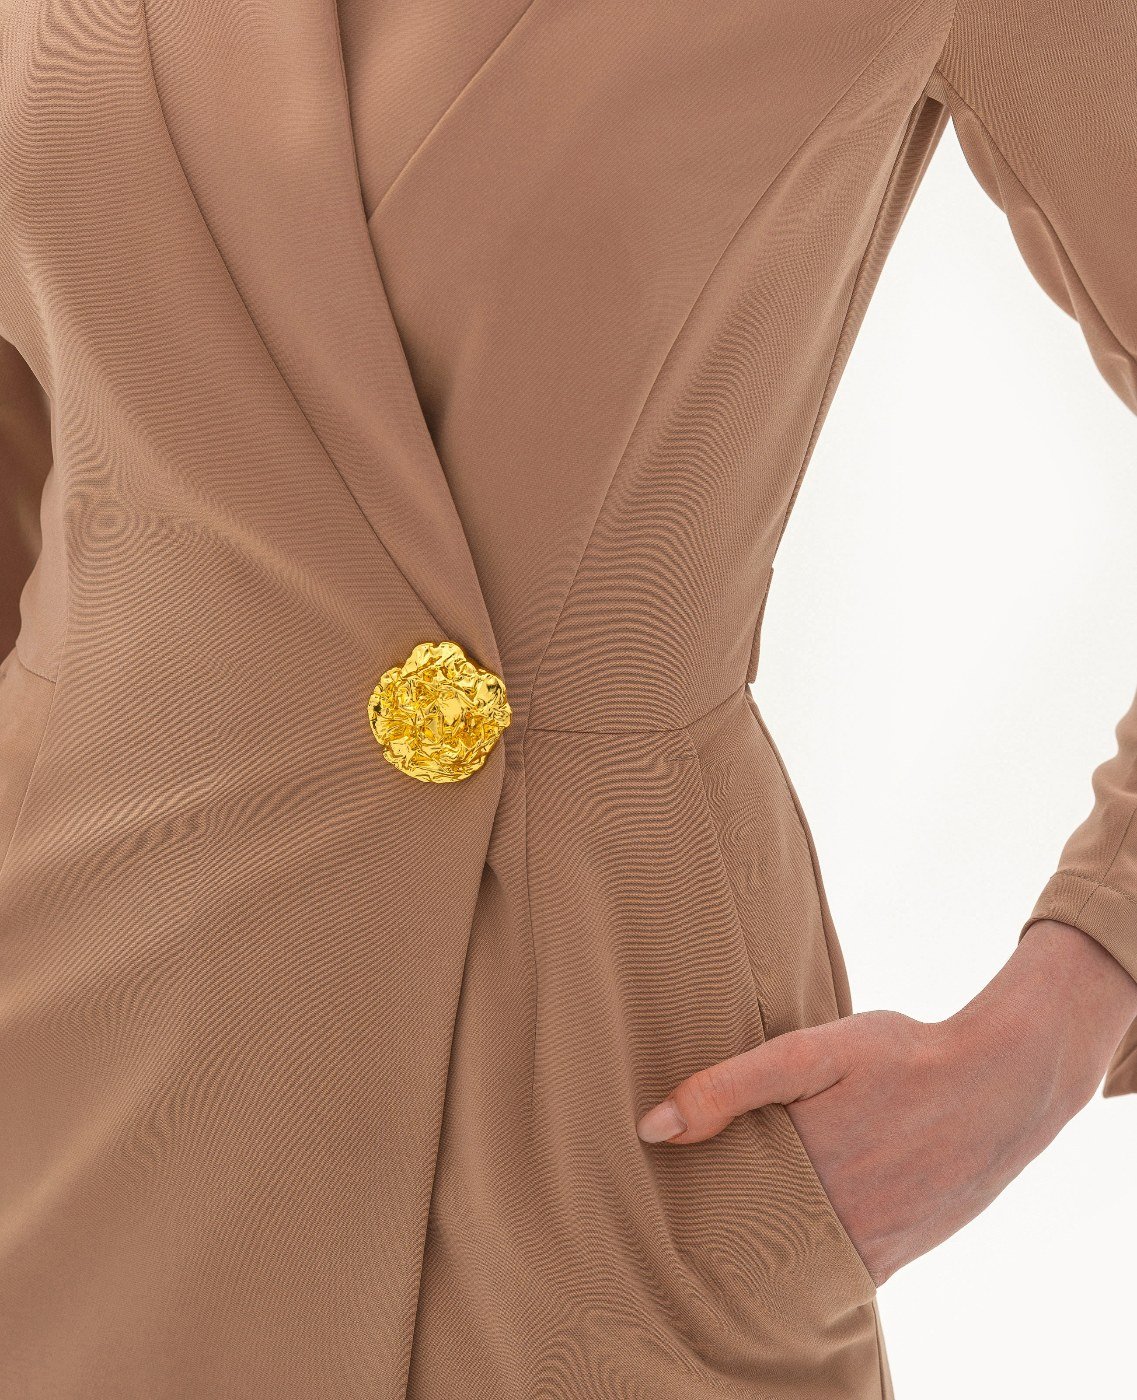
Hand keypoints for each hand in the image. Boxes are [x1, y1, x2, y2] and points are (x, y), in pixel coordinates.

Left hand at [635, 921, 1136, 1284]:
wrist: (1003, 1083)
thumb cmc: (904, 1056)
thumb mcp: (814, 1051)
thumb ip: (733, 1085)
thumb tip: (653, 1127)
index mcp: (801, 1168)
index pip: (714, 1207)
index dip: (679, 1205)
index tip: (646, 1199)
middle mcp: (831, 1219)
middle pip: (747, 1243)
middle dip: (712, 1232)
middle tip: (674, 1217)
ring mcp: (867, 1245)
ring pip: (788, 1267)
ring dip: (757, 1252)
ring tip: (724, 1230)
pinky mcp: (895, 1255)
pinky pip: (835, 1276)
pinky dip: (804, 1266)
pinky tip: (784, 1243)